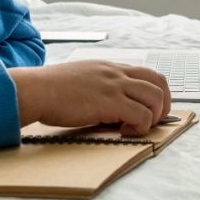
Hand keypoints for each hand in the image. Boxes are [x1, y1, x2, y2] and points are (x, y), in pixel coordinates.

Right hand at [9, 60, 170, 136]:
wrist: (36, 89)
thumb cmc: (51, 88)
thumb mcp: (81, 78)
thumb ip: (99, 85)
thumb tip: (109, 105)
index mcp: (110, 67)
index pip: (147, 73)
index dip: (155, 93)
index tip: (149, 109)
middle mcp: (117, 73)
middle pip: (160, 82)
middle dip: (163, 105)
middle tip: (151, 121)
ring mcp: (115, 85)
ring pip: (156, 98)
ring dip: (153, 117)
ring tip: (135, 128)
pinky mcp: (110, 101)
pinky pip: (141, 114)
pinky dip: (140, 127)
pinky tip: (123, 132)